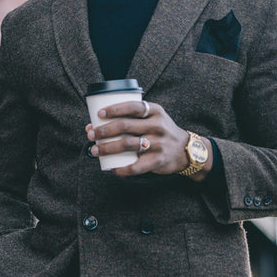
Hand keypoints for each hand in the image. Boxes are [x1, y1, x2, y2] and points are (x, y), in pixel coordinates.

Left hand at [85, 99, 212, 178]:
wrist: (185, 150)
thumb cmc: (161, 132)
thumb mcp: (154, 118)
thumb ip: (131, 118)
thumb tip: (95, 124)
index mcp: (155, 111)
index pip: (132, 107)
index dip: (114, 109)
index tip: (99, 114)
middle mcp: (157, 126)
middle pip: (126, 126)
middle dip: (104, 130)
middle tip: (91, 134)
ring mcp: (158, 143)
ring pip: (127, 145)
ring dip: (107, 148)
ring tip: (95, 149)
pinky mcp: (158, 160)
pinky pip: (136, 166)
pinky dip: (122, 169)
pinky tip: (112, 169)